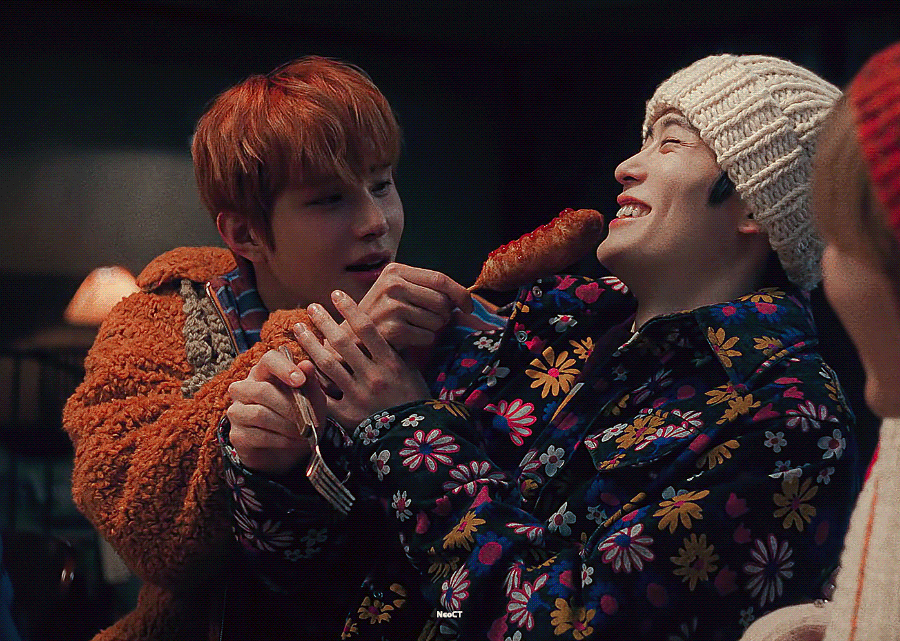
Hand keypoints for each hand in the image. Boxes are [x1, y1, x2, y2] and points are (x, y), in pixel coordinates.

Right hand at [226, 349, 318, 474]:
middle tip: (309, 419)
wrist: (292, 451)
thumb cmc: (301, 417)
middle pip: (262, 390)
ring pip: (259, 414)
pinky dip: (281, 440)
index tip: (300, 381)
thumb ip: (310, 383)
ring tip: (304, 432)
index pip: (268, 360)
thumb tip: (307, 364)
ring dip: (286, 425)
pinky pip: (257, 435)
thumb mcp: (312, 400)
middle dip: (289, 406)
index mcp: (265, 373)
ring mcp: (237, 412)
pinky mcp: (237, 435)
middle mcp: (245, 389)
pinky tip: (294, 441)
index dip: (284, 368)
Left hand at [295, 290, 430, 429]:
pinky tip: (299, 365)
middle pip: (342, 342)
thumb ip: (396, 352)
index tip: (336, 294)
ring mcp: (358, 396)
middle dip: (324, 322)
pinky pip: (322, 395)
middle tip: (310, 307)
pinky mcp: (346, 415)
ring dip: (310, 344)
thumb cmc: (413, 402)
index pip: (367, 329)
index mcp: (391, 364)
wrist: (412, 441)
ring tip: (299, 329)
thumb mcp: (412, 373)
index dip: (350, 309)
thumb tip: (387, 327)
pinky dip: (309, 380)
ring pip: (327, 365)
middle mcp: (373, 377)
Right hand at [356, 263, 473, 350]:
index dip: (460, 294)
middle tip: (431, 320)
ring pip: (437, 320)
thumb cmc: (383, 315)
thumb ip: (427, 289)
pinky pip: (427, 336)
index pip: (440, 279)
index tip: (469, 307)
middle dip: (444, 315)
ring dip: (433, 329)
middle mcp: (391, 285)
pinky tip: (407, 338)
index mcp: (395, 271)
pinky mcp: (391, 329)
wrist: (352, 338)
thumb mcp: (399, 292)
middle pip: (442, 301)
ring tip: (414, 327)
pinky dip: (423, 340)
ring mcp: (390, 306)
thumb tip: (465, 300)